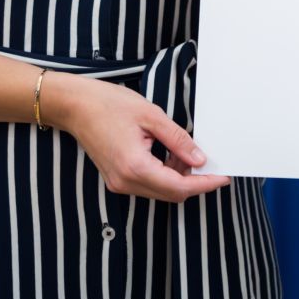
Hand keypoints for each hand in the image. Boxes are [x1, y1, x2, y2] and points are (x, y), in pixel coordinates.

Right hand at [43, 73, 230, 202]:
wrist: (75, 105)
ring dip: (179, 177)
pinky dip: (164, 175)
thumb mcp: (151, 116)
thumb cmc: (109, 104)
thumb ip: (178, 140)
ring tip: (186, 152)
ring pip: (160, 191)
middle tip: (210, 162)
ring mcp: (119, 183)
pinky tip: (169, 154)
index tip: (223, 177)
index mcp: (135, 166)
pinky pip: (148, 184)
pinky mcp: (116, 179)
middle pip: (171, 194)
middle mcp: (126, 182)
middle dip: (194, 181)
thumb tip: (200, 159)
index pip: (179, 187)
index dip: (204, 184)